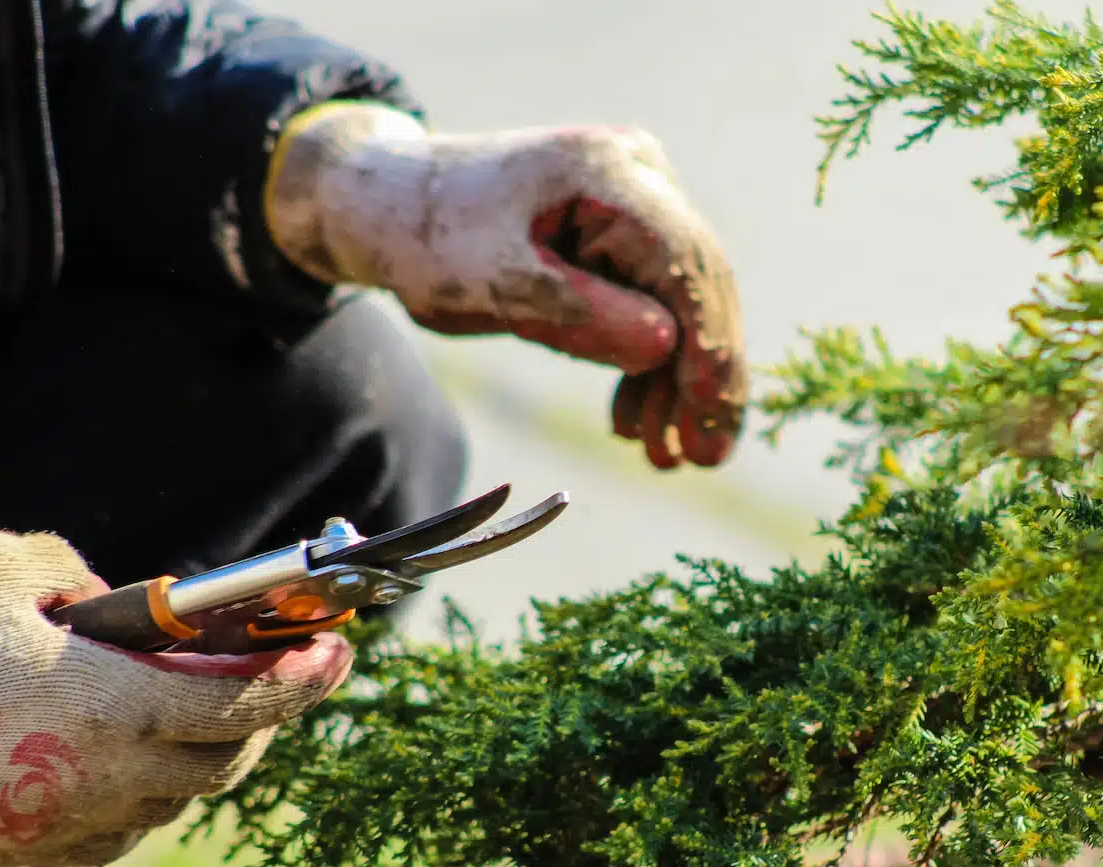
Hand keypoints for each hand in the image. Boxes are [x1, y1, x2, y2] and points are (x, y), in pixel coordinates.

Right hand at [0, 530, 351, 866]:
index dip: (306, 679)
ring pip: (173, 803)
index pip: (247, 702)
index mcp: (114, 707)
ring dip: (205, 758)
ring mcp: (60, 824)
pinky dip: (144, 795)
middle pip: (226, 761)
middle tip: (280, 675)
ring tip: (208, 709)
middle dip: (266, 718)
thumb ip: (78, 572)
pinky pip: (113, 830)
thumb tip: (116, 598)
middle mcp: (104, 778)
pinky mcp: (17, 850)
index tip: (342, 652)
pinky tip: (131, 760)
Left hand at [265, 103, 746, 469]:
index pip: (685, 261)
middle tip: (704, 458)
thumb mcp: (492, 283)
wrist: (391, 206)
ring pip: (681, 302)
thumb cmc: (430, 237)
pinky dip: (647, 365)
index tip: (712, 416)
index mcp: (606, 172)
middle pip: (697, 284)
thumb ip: (578, 313)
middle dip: (703, 376)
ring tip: (665, 456)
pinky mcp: (624, 235)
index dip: (709, 344)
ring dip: (676, 382)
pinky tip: (637, 421)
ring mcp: (636, 202)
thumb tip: (666, 348)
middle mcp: (638, 176)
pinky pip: (654, 304)